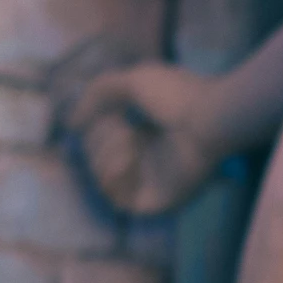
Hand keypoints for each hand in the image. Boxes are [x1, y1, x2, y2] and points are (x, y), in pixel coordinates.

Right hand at [67, 61, 228, 214]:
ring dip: (104, 157)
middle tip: (122, 127)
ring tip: (128, 142)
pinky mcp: (158, 201)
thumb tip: (72, 123)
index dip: (96, 126)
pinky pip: (119, 201)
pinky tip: (128, 160)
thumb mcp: (130, 81)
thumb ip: (97, 94)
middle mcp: (146, 160)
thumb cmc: (178, 96)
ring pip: (104, 181)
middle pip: (97, 160)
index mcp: (144, 134)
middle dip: (99, 140)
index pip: (101, 140)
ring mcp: (152, 182)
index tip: (110, 112)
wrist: (210, 119)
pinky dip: (114, 179)